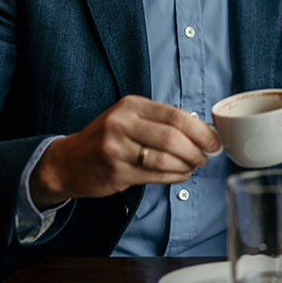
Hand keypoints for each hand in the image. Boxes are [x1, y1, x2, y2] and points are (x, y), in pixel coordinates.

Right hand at [31, 95, 218, 208]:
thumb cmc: (108, 138)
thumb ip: (162, 122)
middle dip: (196, 150)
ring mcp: (116, 149)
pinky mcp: (115, 172)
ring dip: (186, 165)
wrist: (68, 162)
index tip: (214, 141)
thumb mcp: (130, 118)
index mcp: (131, 106)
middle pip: (172, 138)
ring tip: (194, 166)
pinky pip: (154, 176)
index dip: (200, 130)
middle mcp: (121, 124)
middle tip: (206, 156)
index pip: (175, 116)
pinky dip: (174, 177)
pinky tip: (180, 175)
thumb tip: (203, 132)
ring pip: (164, 159)